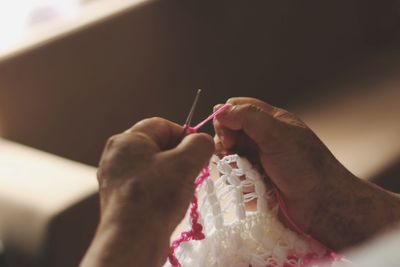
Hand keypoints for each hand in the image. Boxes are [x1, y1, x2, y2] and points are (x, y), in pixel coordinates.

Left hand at [81, 117, 213, 266]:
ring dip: (172, 173)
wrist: (132, 240)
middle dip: (179, 156)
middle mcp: (116, 156)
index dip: (184, 135)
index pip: (162, 125)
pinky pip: (145, 182)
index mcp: (126, 140)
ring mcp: (115, 177)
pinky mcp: (119, 197)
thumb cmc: (155, 198)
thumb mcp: (185, 164)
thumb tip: (202, 140)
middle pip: (156, 145)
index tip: (198, 151)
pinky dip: (160, 187)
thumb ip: (199, 144)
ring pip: (152, 165)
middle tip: (193, 170)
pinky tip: (169, 200)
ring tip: (181, 187)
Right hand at [214, 97, 399, 249]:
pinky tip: (250, 188)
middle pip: (228, 132)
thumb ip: (248, 117)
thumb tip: (219, 110)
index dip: (226, 118)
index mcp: (269, 121)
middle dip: (226, 144)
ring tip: (246, 175)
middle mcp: (261, 138)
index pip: (236, 108)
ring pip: (228, 156)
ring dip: (231, 166)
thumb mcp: (278, 134)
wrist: (321, 205)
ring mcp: (256, 160)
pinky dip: (237, 182)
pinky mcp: (253, 181)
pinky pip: (234, 178)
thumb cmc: (306, 166)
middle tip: (233, 155)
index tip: (227, 135)